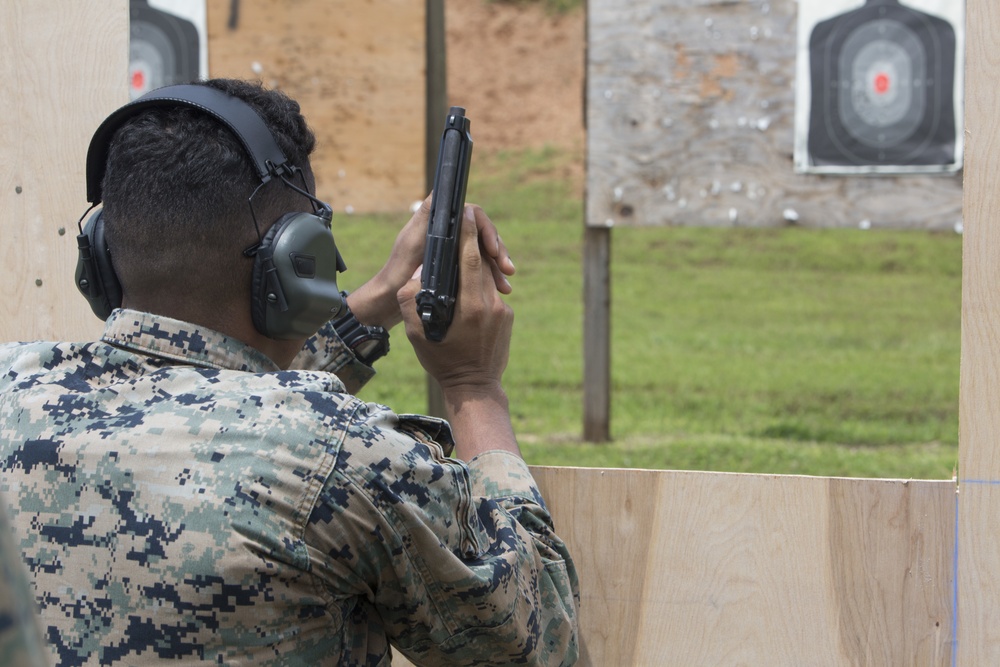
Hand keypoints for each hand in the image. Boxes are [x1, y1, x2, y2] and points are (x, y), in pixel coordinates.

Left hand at [346, 195, 514, 329]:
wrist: (390, 299)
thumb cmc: (399, 271)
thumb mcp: (412, 242)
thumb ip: (427, 216)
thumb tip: (442, 193)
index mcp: (440, 221)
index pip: (473, 215)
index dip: (487, 229)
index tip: (492, 250)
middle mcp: (449, 231)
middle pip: (483, 233)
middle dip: (499, 251)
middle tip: (507, 270)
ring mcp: (454, 249)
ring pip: (485, 252)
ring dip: (498, 266)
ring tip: (505, 286)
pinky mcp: (456, 266)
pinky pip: (480, 266)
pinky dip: (491, 277)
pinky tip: (500, 290)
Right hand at [397, 206, 513, 395]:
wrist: (474, 388)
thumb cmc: (443, 362)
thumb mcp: (418, 334)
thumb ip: (411, 301)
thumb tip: (417, 274)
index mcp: (470, 306)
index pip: (470, 259)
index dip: (468, 234)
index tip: (465, 213)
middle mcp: (491, 305)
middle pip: (481, 263)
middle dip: (472, 242)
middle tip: (462, 223)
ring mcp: (502, 311)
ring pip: (488, 277)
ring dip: (477, 262)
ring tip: (461, 252)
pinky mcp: (508, 318)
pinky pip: (492, 293)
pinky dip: (481, 285)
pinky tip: (467, 287)